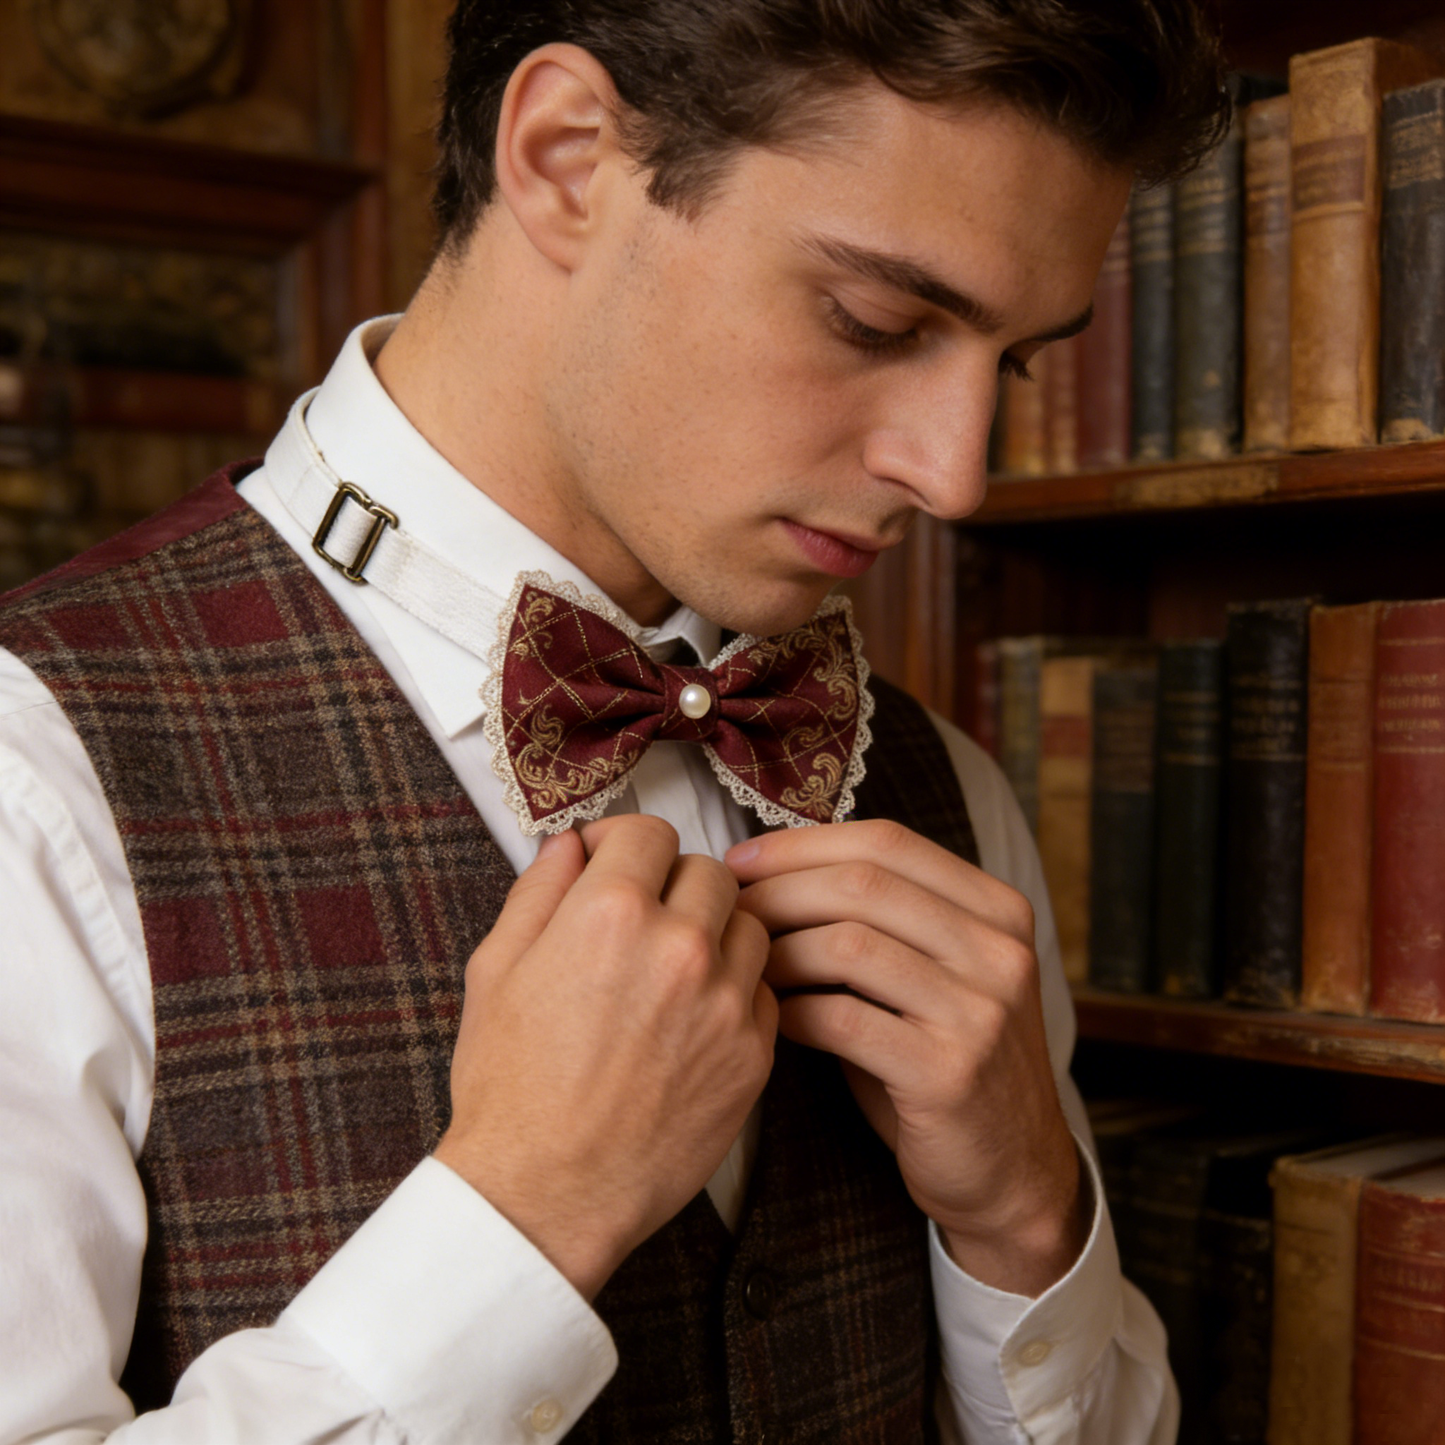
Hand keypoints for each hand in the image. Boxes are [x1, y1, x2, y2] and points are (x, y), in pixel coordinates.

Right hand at [434, 815, 775, 1299]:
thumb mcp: (496, 970)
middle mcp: (679, 946)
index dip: (625, 843)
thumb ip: (539, 891)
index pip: (649, 831)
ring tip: (674, 969)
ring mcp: (724, 1001)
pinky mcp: (754, 1053)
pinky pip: (763, 990)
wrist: (546, 1194)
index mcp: (610, 913)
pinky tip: (694, 1018)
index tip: (614, 864)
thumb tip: (569, 844)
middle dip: (675, 884)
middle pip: (710, 870)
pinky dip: (735, 991)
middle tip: (646, 919)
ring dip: (716, 933)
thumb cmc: (510, 1087)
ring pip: (749, 925)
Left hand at [727, 819, 1085, 1296]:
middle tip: (727, 910)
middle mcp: (1000, 951)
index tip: (741, 861)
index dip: (803, 844)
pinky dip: (792, 1012)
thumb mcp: (934, 973)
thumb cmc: (944, 1060)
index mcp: (998, 909)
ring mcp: (981, 1011)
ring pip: (848, 944)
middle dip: (779, 890)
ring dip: (778, 949)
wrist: (1012, 1170)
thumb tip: (768, 869)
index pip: (888, 841)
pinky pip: (843, 1020)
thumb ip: (879, 920)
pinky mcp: (949, 1073)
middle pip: (863, 883)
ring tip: (745, 964)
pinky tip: (771, 1019)